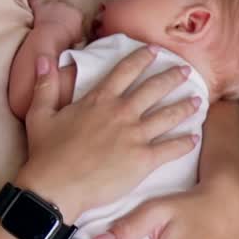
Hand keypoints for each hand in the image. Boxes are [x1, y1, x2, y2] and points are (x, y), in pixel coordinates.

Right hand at [19, 48, 200, 219]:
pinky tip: (195, 138)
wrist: (56, 187)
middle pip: (154, 89)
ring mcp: (135, 136)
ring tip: (198, 101)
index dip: (142, 58)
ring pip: (168, 115)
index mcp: (100, 100)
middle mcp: (122, 113)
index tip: (156, 51)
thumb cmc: (47, 153)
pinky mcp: (143, 160)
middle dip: (173, 77)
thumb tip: (43, 60)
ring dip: (185, 106)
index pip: (126, 71)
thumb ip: (45, 85)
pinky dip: (185, 142)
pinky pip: (171, 148)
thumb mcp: (39, 114)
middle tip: (187, 70)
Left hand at [28, 0, 85, 39]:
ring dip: (50, 10)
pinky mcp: (40, 7)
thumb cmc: (66, 39)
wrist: (52, 36)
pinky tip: (32, 0)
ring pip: (51, 4)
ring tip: (48, 16)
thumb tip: (78, 34)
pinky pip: (35, 1)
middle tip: (59, 24)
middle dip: (62, 14)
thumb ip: (78, 33)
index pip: (77, 15)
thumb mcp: (78, 38)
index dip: (73, 22)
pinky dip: (34, 1)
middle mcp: (66, 6)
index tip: (70, 28)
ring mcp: (52, 5)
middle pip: (65, 8)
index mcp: (77, 14)